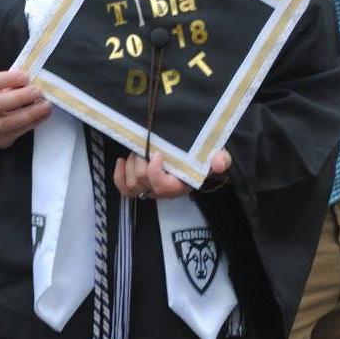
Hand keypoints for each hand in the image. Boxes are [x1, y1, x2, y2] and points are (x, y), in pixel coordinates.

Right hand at [0, 70, 50, 161]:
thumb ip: (5, 82)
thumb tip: (28, 80)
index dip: (8, 79)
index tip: (25, 77)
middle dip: (20, 97)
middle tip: (38, 91)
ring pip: (8, 122)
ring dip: (30, 113)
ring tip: (46, 105)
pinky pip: (17, 132)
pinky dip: (33, 123)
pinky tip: (43, 115)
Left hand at [113, 149, 230, 199]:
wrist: (195, 157)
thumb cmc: (203, 156)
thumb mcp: (217, 156)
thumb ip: (221, 159)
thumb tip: (219, 162)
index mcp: (180, 186)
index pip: (162, 187)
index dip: (154, 171)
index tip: (158, 153)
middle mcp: (163, 191)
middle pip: (142, 182)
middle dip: (140, 161)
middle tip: (147, 148)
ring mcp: (149, 189)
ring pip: (131, 184)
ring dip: (131, 164)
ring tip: (138, 151)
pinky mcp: (139, 185)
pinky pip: (124, 188)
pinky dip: (119, 175)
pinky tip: (121, 160)